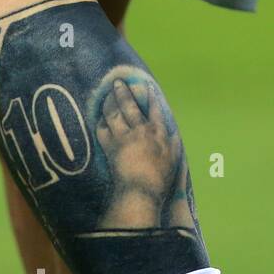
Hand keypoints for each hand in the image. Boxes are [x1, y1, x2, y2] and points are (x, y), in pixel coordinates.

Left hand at [96, 79, 180, 226]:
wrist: (140, 190)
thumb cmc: (160, 179)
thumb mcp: (174, 161)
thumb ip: (174, 145)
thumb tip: (174, 134)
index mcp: (158, 133)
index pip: (155, 110)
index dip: (151, 98)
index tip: (147, 87)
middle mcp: (140, 131)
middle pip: (129, 107)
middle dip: (123, 93)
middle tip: (117, 82)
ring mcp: (123, 137)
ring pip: (114, 114)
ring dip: (109, 103)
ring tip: (106, 95)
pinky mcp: (110, 147)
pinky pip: (102, 130)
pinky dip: (100, 123)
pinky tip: (98, 118)